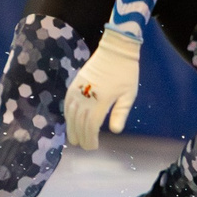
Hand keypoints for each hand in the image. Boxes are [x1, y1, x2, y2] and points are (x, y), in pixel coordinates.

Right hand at [66, 30, 142, 148]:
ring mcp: (78, 90)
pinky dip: (67, 115)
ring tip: (74, 139)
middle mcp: (86, 96)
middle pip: (79, 122)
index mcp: (101, 100)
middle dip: (81, 136)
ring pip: (70, 114)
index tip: (93, 147)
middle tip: (83, 146)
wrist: (115, 49)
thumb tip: (114, 131)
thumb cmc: (126, 72)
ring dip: (71, 128)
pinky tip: (69, 122)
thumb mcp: (129, 94)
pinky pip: (67, 103)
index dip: (90, 139)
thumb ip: (120, 113)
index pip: (91, 126)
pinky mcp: (74, 84)